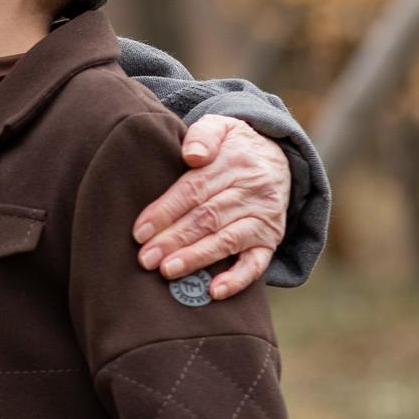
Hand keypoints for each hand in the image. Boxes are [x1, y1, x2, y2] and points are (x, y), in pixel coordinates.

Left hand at [132, 115, 290, 301]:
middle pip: (207, 218)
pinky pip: (257, 263)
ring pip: (227, 240)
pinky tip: (215, 291)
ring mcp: (262, 218)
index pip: (194, 190)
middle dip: (173, 239)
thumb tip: (193, 155)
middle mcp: (251, 191)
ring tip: (167, 271)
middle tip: (145, 258)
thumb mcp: (220, 127)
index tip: (140, 231)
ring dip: (196, 258)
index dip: (166, 211)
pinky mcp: (270, 240)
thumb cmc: (232, 147)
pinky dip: (238, 279)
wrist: (278, 158)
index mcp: (232, 163)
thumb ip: (203, 135)